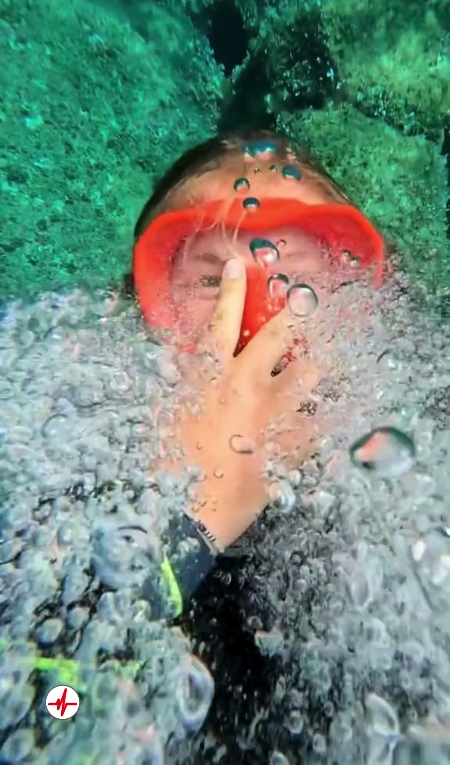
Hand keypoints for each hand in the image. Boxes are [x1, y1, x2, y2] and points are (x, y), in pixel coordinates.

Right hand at [163, 258, 321, 549]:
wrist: (185, 512)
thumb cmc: (167, 466)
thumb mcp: (165, 417)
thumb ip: (182, 388)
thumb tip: (185, 369)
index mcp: (210, 378)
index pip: (221, 322)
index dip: (231, 290)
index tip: (239, 266)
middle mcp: (247, 387)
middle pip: (281, 336)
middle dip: (295, 315)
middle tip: (304, 305)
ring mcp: (275, 416)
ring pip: (311, 375)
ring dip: (312, 369)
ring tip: (313, 369)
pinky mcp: (293, 448)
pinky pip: (321, 426)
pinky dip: (325, 421)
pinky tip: (334, 419)